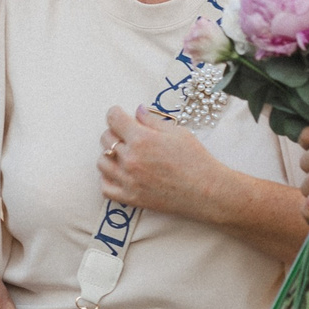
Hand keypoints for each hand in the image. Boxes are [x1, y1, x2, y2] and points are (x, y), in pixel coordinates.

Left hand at [97, 105, 228, 216]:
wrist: (206, 191)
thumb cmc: (195, 160)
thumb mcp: (177, 132)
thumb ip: (153, 120)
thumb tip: (137, 110)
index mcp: (141, 139)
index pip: (113, 119)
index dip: (115, 113)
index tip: (118, 114)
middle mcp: (131, 159)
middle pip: (106, 138)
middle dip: (114, 132)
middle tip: (126, 134)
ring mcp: (128, 180)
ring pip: (102, 162)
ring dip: (109, 154)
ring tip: (122, 154)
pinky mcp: (131, 198)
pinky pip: (105, 187)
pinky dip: (107, 179)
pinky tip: (118, 173)